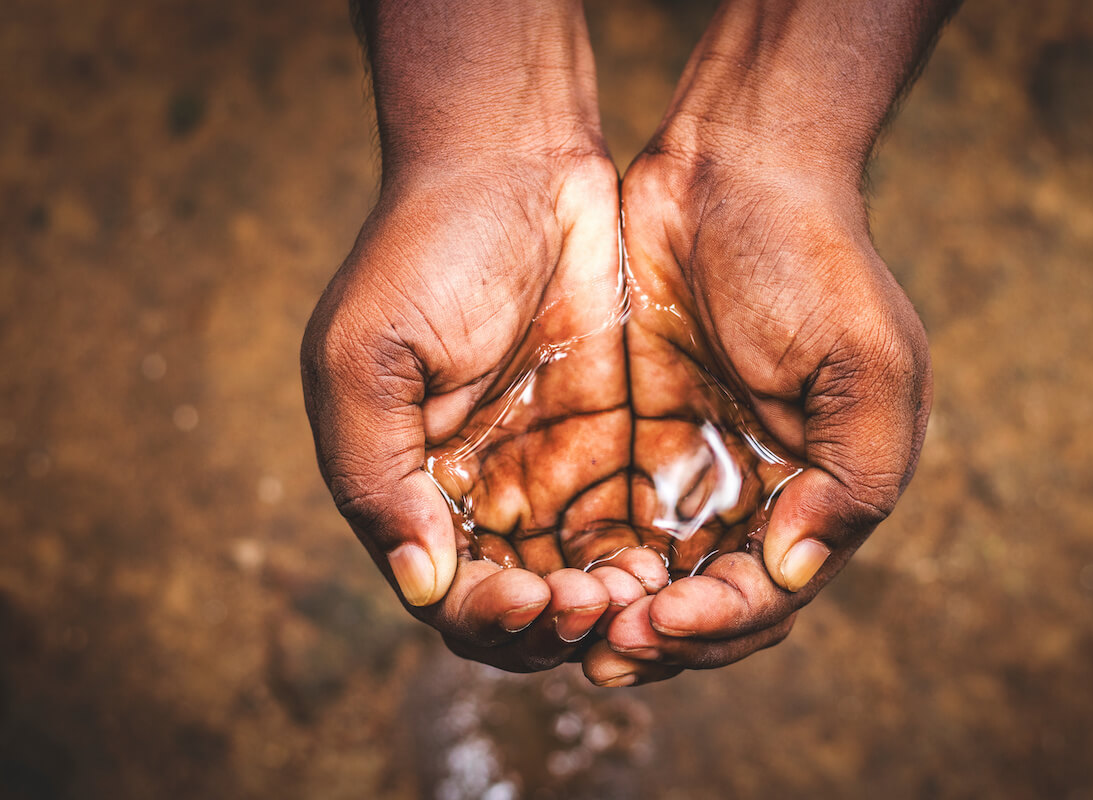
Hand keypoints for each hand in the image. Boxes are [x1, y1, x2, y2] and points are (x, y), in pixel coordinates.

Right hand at [301, 0, 668, 671]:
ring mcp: (550, 467)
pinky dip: (647, 560)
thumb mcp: (365, 358)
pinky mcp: (613, 439)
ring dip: (607, 608)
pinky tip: (667, 560)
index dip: (487, 618)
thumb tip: (421, 585)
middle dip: (555, 627)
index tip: (530, 599)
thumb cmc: (424, 248)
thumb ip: (376, 477)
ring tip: (637, 593)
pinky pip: (632, 524)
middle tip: (595, 605)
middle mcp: (482, 491)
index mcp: (413, 485)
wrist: (517, 158)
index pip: (448, 596)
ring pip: (582, 581)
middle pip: (522, 608)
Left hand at [584, 0, 950, 685]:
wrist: (731, 168)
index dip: (720, 624)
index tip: (665, 619)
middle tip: (605, 648)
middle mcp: (745, 498)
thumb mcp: (867, 366)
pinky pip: (592, 518)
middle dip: (657, 637)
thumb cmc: (812, 261)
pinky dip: (573, 554)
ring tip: (567, 620)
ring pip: (642, 576)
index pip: (765, 597)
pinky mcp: (620, 437)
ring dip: (608, 611)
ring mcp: (679, 470)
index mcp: (812, 497)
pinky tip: (542, 569)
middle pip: (700, 607)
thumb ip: (855, 481)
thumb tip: (791, 573)